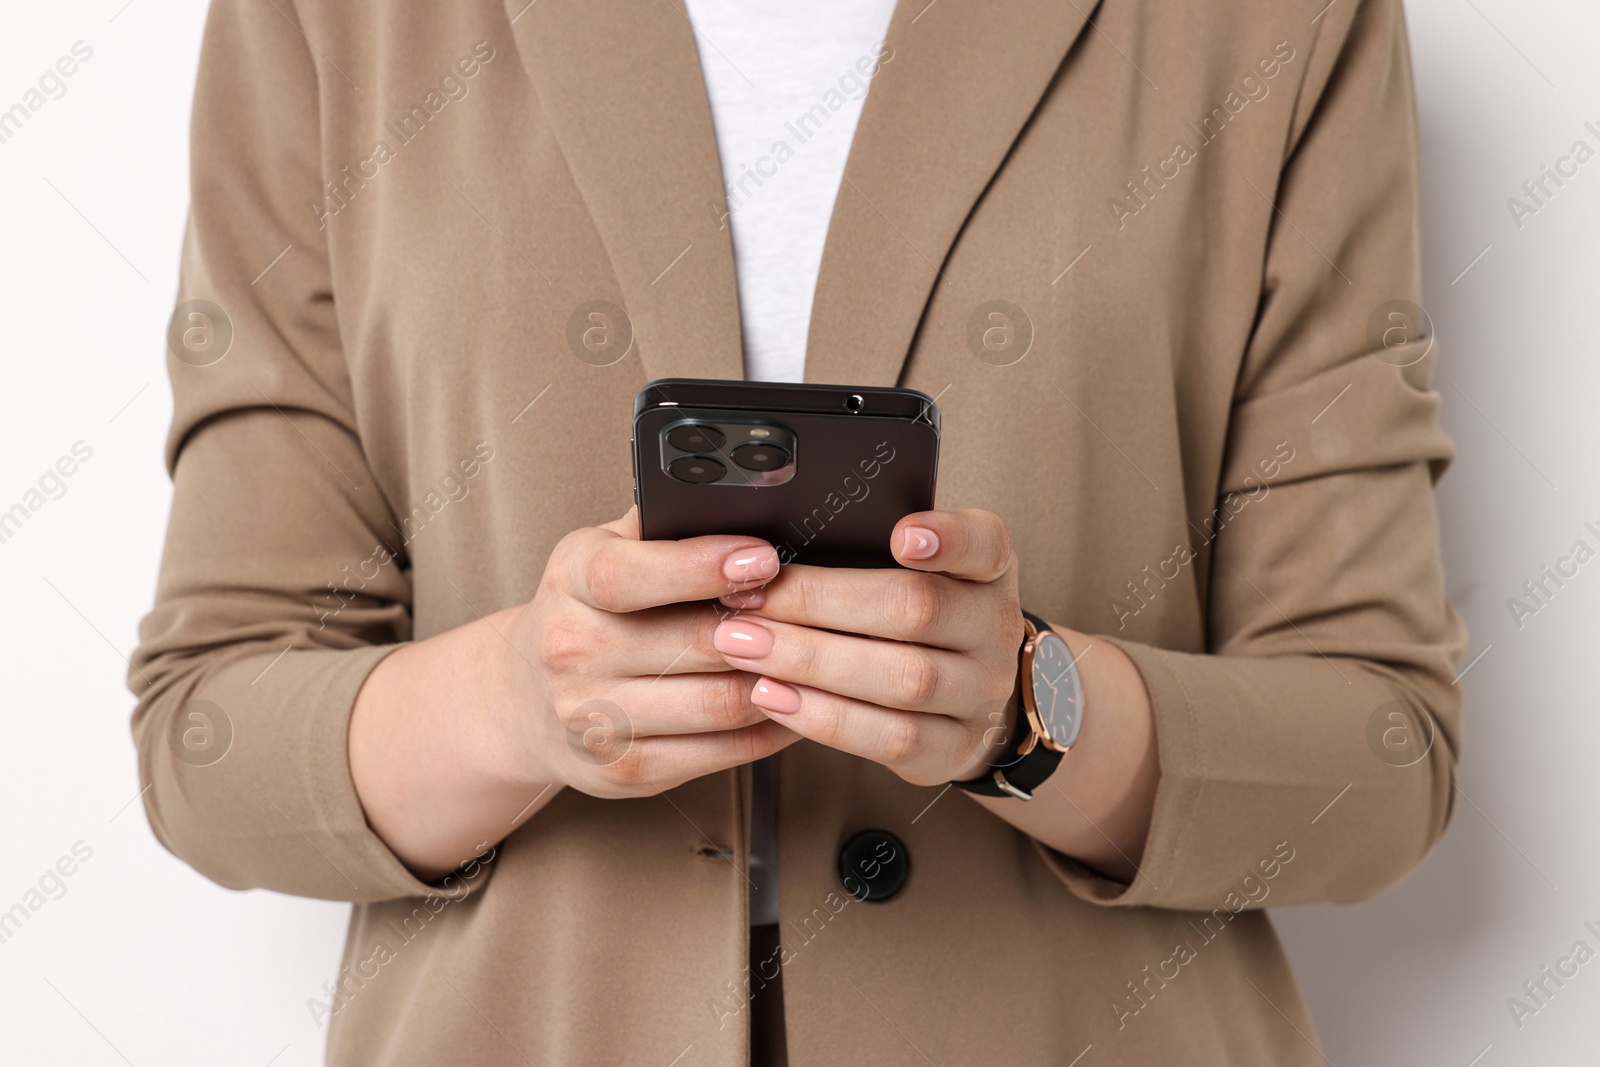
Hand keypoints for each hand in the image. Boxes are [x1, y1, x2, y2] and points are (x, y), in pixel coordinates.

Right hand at [501, 507, 799, 796]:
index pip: (628, 575)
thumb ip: (663, 525)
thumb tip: (743, 498)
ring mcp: (595, 719)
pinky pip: (722, 752)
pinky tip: (795, 703)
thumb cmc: (589, 610)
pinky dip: (771, 727)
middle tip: (819, 611)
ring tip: (819, 657)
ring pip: (720, 703)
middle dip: (768, 627)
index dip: (701, 566)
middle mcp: (572, 652)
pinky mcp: (626, 769)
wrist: (524, 697)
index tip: (763, 557)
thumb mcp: (605, 549)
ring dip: (781, 681)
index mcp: (571, 582)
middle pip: (695, 643)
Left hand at [711, 509, 1023, 785]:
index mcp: (987, 570)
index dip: (949, 537)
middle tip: (748, 600)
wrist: (964, 700)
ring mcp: (982, 693)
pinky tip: (773, 697)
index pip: (984, 543)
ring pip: (903, 679)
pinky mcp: (955, 749)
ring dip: (812, 662)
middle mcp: (994, 628)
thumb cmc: (916, 621)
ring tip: (746, 648)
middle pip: (917, 610)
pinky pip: (893, 739)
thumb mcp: (911, 573)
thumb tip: (771, 544)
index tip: (901, 535)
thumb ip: (864, 552)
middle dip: (820, 604)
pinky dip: (826, 718)